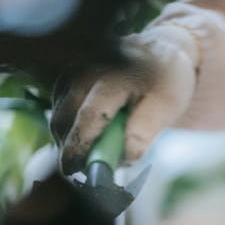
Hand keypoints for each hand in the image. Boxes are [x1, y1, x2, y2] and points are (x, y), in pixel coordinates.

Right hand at [51, 24, 199, 173]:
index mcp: (112, 78)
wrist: (160, 51)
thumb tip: (124, 159)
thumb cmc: (165, 82)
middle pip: (65, 118)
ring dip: (66, 139)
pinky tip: (84, 140)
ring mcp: (72, 70)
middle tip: (80, 174)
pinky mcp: (66, 75)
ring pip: (58, 114)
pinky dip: (68, 127)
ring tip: (86, 158)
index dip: (79, 148)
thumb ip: (145, 131)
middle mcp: (85, 70)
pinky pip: (59, 107)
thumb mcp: (167, 107)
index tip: (74, 172)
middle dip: (68, 149)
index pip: (88, 118)